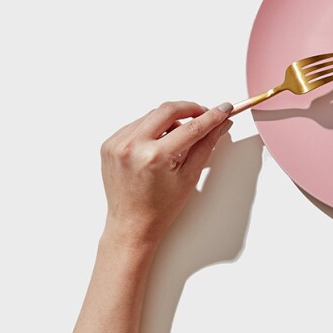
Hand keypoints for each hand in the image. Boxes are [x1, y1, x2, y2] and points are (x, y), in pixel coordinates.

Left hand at [99, 101, 232, 247]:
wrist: (132, 224)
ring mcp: (117, 143)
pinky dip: (151, 128)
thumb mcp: (190, 176)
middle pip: (168, 110)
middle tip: (204, 114)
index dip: (211, 116)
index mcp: (154, 156)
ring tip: (179, 139)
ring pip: (151, 115)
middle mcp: (132, 146)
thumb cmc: (160, 207)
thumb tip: (219, 124)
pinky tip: (159, 144)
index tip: (223, 109)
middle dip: (190, 108)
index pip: (191, 127)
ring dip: (170, 120)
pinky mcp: (109, 144)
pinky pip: (136, 124)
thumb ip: (206, 145)